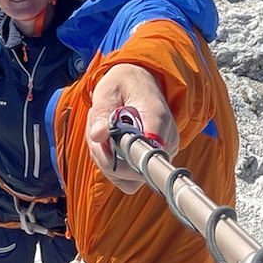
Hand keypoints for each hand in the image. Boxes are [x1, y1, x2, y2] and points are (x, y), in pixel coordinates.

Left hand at [85, 65, 177, 193]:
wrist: (137, 83)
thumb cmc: (122, 86)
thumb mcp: (107, 92)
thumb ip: (101, 113)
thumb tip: (97, 135)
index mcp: (156, 117)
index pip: (149, 151)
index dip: (122, 156)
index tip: (103, 143)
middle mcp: (165, 140)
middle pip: (136, 172)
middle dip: (107, 157)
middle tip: (96, 132)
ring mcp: (161, 153)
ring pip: (130, 178)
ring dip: (107, 161)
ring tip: (102, 134)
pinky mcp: (152, 162)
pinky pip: (129, 177)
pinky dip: (111, 164)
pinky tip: (107, 143)